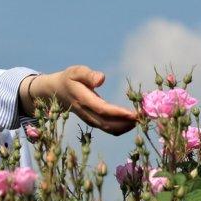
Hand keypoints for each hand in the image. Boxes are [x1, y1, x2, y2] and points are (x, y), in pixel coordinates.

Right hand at [19, 66, 136, 135]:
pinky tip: (133, 122)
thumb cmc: (69, 78)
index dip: (118, 113)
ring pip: (108, 128)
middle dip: (126, 122)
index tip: (134, 113)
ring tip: (142, 119)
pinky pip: (108, 129)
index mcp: (82, 99)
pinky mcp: (93, 121)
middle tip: (144, 117)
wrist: (56, 92)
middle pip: (107, 123)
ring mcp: (89, 119)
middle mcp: (86, 113)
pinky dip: (121, 128)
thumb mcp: (75, 71)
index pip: (102, 109)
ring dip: (126, 126)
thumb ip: (88, 74)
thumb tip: (101, 80)